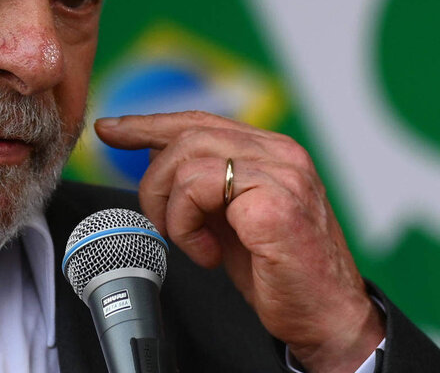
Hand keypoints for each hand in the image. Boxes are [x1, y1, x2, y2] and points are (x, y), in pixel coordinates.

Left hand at [95, 111, 384, 372]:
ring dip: (173, 211)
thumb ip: (203, 184)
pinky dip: (188, 227)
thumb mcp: (230, 219)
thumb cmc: (281, 272)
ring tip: (191, 243)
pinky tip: (207, 254)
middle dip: (154, 182)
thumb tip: (156, 157)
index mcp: (272, 151)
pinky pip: (201, 190)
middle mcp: (281, 154)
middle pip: (187, 136)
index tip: (112, 130)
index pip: (200, 121)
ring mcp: (281, 175)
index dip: (149, 124)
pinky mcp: (274, 203)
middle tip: (160, 223)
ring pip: (188, 162)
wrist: (327, 318)